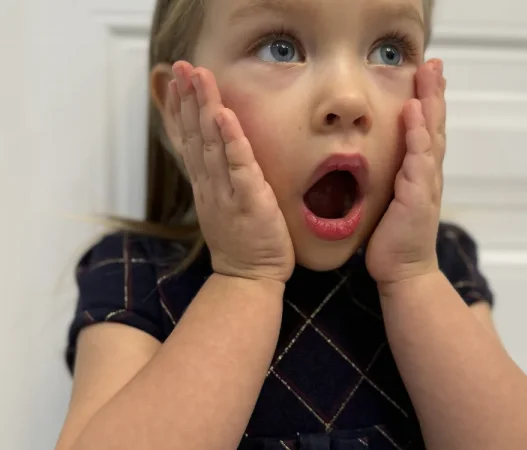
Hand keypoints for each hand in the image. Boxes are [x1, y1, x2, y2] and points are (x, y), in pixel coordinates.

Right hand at [170, 61, 294, 283]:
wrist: (248, 279)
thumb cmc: (240, 243)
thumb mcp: (220, 207)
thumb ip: (215, 180)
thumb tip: (212, 155)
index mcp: (205, 185)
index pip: (189, 141)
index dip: (182, 109)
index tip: (179, 80)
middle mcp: (210, 185)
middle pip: (195, 135)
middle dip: (189, 99)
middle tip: (183, 66)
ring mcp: (227, 193)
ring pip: (212, 145)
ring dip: (204, 109)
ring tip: (199, 78)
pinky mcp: (249, 201)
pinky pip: (239, 166)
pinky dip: (231, 140)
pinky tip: (224, 116)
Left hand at [366, 59, 445, 285]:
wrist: (403, 271)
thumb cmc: (393, 239)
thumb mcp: (390, 201)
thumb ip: (390, 179)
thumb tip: (377, 162)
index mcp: (419, 174)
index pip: (425, 132)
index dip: (427, 103)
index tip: (424, 75)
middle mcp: (427, 175)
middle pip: (434, 127)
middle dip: (434, 94)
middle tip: (434, 64)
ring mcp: (425, 185)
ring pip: (431, 137)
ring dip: (430, 105)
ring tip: (429, 76)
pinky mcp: (418, 197)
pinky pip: (418, 161)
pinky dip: (417, 136)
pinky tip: (413, 114)